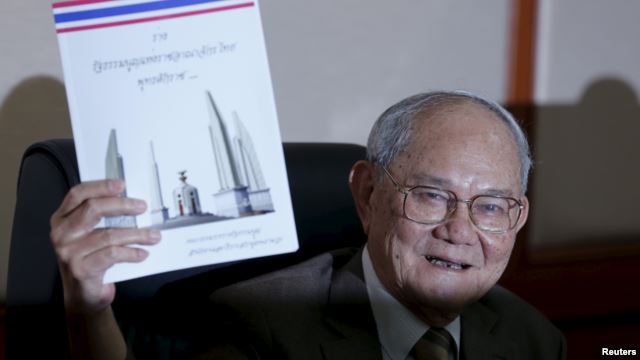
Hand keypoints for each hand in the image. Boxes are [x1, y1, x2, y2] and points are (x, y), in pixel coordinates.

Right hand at [50, 179, 160, 313]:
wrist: (83, 295)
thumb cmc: (90, 260)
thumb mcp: (90, 235)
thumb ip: (101, 218)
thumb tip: (131, 200)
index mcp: (62, 219)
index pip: (78, 194)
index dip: (100, 186)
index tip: (121, 184)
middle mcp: (61, 233)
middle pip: (93, 209)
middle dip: (122, 205)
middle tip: (142, 206)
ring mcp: (68, 252)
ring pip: (109, 234)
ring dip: (136, 234)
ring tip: (153, 235)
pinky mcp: (81, 269)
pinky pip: (113, 255)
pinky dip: (132, 252)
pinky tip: (142, 253)